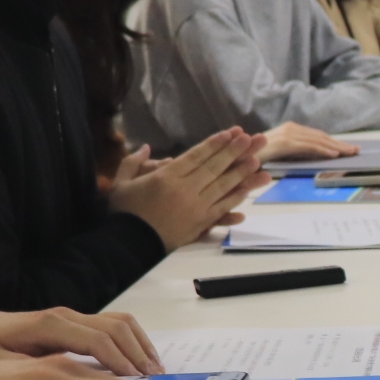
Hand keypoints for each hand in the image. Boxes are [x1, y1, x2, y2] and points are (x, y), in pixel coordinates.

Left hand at [0, 307, 164, 374]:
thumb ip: (26, 378)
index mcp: (45, 326)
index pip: (97, 340)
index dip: (121, 362)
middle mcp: (62, 317)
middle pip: (116, 330)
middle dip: (142, 357)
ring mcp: (69, 319)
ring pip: (119, 325)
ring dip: (141, 348)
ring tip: (157, 376)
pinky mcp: (71, 326)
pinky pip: (111, 328)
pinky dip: (132, 344)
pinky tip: (139, 365)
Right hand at [107, 128, 270, 249]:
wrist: (128, 246)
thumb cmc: (124, 213)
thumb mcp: (121, 183)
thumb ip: (132, 162)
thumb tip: (145, 147)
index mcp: (167, 177)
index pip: (196, 156)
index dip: (215, 143)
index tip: (231, 133)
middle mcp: (185, 189)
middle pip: (214, 167)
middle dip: (234, 152)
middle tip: (252, 139)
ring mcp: (195, 207)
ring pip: (222, 187)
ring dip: (241, 173)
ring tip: (258, 161)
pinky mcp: (200, 224)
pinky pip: (221, 209)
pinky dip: (235, 199)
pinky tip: (248, 192)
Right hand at [262, 121, 358, 161]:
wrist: (234, 158)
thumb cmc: (254, 160)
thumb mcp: (279, 155)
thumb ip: (294, 153)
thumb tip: (315, 157)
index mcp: (289, 130)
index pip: (316, 136)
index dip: (333, 142)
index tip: (348, 148)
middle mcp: (289, 129)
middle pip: (320, 137)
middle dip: (339, 144)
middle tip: (356, 151)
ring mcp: (286, 135)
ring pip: (317, 141)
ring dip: (336, 147)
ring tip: (350, 153)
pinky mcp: (283, 143)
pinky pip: (307, 147)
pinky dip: (322, 150)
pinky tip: (334, 155)